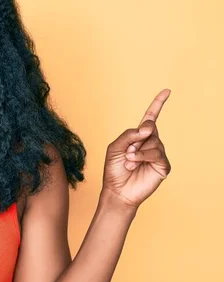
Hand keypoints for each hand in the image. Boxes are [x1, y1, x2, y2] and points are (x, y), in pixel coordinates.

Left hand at [101, 89, 171, 207]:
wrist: (117, 190)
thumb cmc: (114, 169)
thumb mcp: (114, 147)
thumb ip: (128, 135)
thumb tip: (148, 127)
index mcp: (139, 137)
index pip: (150, 117)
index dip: (158, 104)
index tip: (166, 91)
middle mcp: (151, 143)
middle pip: (149, 129)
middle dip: (135, 139)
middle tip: (126, 153)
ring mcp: (158, 154)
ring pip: (153, 142)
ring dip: (136, 151)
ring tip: (128, 161)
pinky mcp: (163, 165)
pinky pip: (156, 154)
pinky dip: (143, 157)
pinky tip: (134, 163)